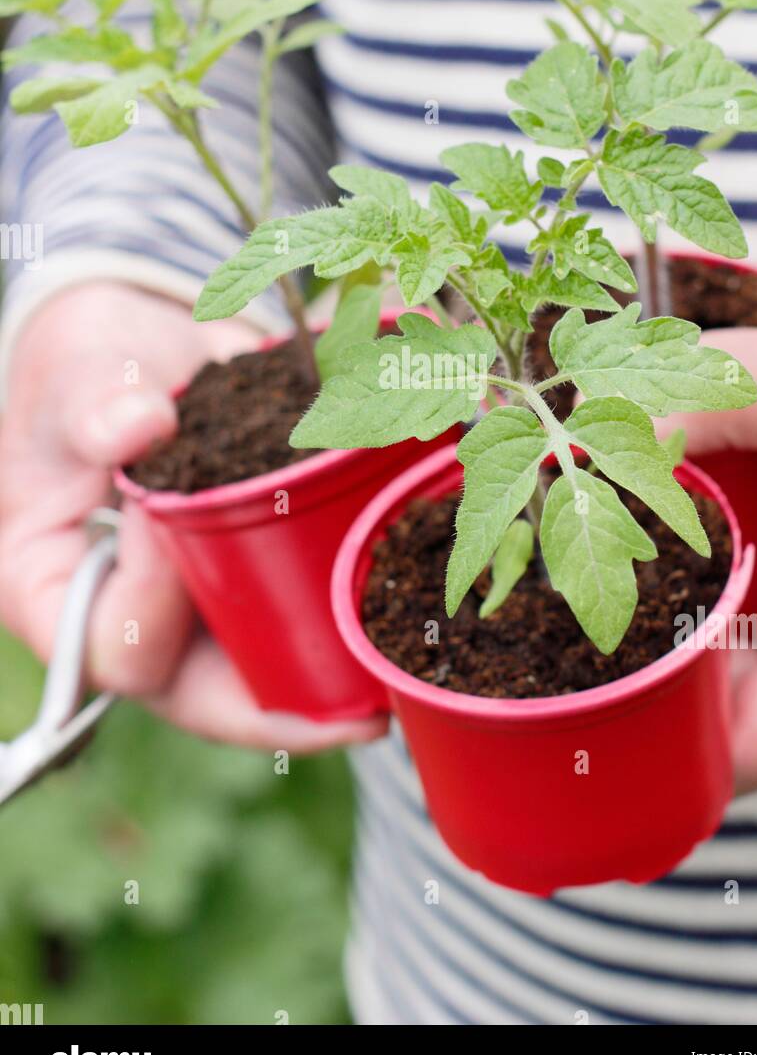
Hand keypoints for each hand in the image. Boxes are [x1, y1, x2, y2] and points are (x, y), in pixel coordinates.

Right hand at [0, 283, 386, 750]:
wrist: (147, 348)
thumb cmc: (89, 365)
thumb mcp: (80, 374)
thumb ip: (95, 403)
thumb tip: (138, 428)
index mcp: (56, 592)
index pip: (112, 644)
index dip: (150, 603)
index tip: (170, 513)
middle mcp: (132, 621)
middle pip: (197, 692)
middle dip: (277, 698)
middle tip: (356, 707)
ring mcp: (196, 613)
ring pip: (256, 674)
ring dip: (325, 680)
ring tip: (392, 677)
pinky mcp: (250, 584)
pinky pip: (296, 622)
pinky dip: (343, 623)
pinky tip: (401, 626)